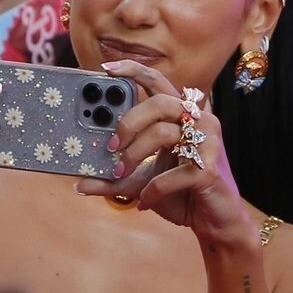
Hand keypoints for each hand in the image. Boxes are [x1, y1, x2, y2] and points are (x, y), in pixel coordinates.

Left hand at [77, 60, 258, 252]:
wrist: (213, 222)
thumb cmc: (182, 195)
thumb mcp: (141, 184)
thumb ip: (113, 180)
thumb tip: (79, 184)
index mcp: (183, 117)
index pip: (159, 83)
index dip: (134, 71)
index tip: (106, 70)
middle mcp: (199, 122)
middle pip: (159, 102)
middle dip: (129, 122)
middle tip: (111, 145)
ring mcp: (208, 144)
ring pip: (163, 132)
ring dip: (134, 155)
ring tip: (120, 174)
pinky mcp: (209, 169)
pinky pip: (171, 174)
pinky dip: (152, 189)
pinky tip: (145, 201)